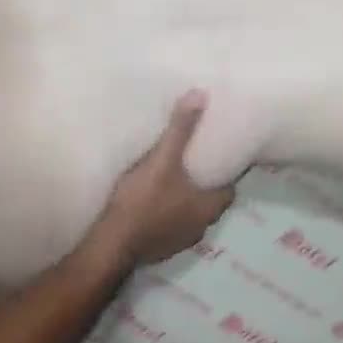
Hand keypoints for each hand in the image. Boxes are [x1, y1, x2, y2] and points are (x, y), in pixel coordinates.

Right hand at [106, 90, 234, 262]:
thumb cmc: (143, 201)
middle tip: (197, 163)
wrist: (111, 243)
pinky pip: (172, 227)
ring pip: (191, 216)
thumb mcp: (162, 161)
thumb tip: (200, 94)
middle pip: (211, 203)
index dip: (227, 173)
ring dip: (186, 202)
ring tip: (176, 180)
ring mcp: (180, 241)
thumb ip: (180, 130)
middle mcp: (201, 227)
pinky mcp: (161, 248)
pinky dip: (168, 215)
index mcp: (208, 207)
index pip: (230, 189)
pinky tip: (155, 203)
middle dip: (206, 185)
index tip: (221, 156)